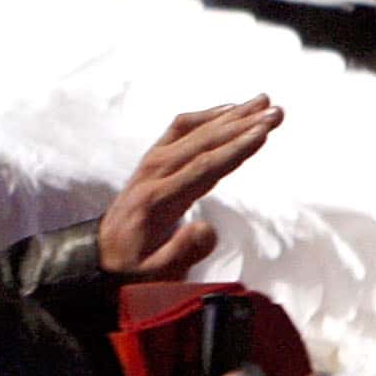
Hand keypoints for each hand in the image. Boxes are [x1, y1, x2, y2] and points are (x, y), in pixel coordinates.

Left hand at [99, 100, 282, 280]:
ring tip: (263, 102)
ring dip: (229, 115)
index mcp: (157, 200)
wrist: (100, 255)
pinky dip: (205, 117)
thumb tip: (208, 230)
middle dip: (241, 125)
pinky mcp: (152, 161)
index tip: (263, 133)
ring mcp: (150, 164)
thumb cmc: (133, 267)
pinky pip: (179, 130)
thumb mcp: (155, 274)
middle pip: (201, 142)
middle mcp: (152, 175)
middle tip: (275, 112)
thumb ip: (183, 253)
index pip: (202, 168)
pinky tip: (230, 110)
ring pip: (192, 130)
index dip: (234, 149)